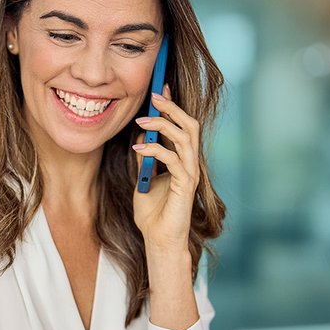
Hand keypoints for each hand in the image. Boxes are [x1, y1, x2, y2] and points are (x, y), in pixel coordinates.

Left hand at [132, 86, 201, 249]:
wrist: (159, 240)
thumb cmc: (152, 214)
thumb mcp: (143, 180)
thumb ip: (145, 160)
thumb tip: (140, 139)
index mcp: (182, 160)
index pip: (182, 126)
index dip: (173, 106)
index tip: (159, 89)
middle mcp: (190, 164)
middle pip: (189, 126)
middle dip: (172, 108)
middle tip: (154, 96)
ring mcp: (190, 174)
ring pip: (185, 138)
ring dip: (163, 125)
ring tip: (142, 121)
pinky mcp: (185, 186)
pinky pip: (173, 160)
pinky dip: (155, 150)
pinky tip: (138, 147)